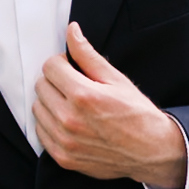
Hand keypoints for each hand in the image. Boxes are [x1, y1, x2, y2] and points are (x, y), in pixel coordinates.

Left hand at [33, 22, 187, 188]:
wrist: (151, 151)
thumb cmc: (137, 114)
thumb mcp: (116, 79)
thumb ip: (88, 55)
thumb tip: (72, 32)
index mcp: (83, 95)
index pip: (50, 67)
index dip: (62, 63)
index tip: (72, 69)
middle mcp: (69, 119)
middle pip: (41, 86)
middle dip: (56, 81)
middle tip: (75, 86)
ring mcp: (64, 141)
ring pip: (37, 108)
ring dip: (51, 102)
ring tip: (73, 105)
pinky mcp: (63, 157)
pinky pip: (40, 132)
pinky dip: (50, 123)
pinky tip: (69, 122)